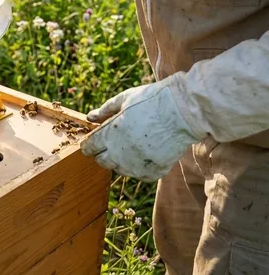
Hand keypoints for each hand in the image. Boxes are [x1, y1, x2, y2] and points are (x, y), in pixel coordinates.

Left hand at [80, 76, 204, 181]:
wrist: (183, 111)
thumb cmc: (152, 100)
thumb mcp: (124, 99)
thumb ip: (104, 110)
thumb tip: (90, 117)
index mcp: (109, 135)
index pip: (89, 147)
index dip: (89, 144)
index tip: (93, 141)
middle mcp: (119, 154)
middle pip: (102, 161)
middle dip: (103, 153)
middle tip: (113, 142)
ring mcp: (136, 165)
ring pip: (119, 169)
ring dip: (121, 160)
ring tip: (133, 145)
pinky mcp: (153, 172)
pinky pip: (140, 175)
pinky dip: (140, 167)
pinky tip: (146, 153)